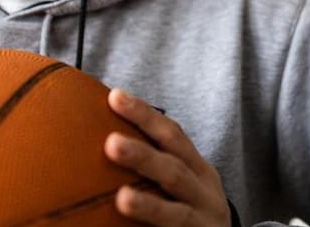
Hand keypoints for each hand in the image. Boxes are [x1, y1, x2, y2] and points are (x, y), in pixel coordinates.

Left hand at [104, 89, 229, 226]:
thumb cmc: (192, 211)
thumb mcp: (184, 184)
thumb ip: (155, 166)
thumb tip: (104, 140)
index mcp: (199, 170)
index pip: (173, 136)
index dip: (146, 116)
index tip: (115, 96)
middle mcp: (205, 194)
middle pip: (174, 171)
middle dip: (143, 156)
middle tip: (111, 143)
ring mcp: (202, 223)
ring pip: (175, 214)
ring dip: (147, 205)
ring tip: (122, 198)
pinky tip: (126, 226)